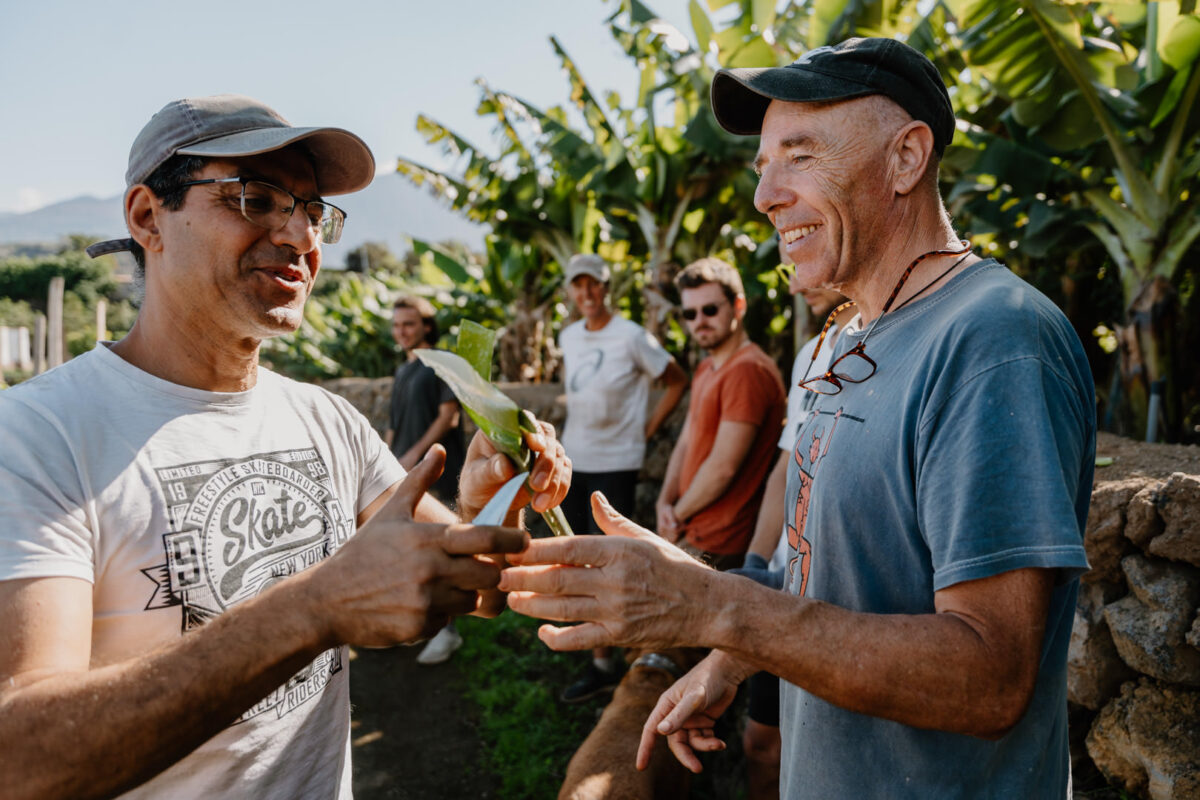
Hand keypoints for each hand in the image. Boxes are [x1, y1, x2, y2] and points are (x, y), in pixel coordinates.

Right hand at [308, 448, 527, 647]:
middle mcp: (430, 570)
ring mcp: (426, 601)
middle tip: (481, 567)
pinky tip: (418, 604)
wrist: (327, 599)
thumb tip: (439, 449)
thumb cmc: (363, 552)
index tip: (525, 540)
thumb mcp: (390, 514)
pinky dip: (441, 615)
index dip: (512, 539)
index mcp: (428, 539)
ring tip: (442, 585)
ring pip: (471, 600)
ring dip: (465, 594)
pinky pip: (448, 621)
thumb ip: (419, 481)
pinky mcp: (419, 628)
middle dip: (490, 571)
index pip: (486, 538)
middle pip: (489, 573)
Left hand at [459, 418, 570, 519]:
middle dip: (546, 462)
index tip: (536, 446)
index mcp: (504, 429)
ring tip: (538, 505)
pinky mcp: (553, 467)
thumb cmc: (478, 483)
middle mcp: (526, 435)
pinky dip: (560, 489)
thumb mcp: (476, 479)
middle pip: (547, 437)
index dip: (532, 430)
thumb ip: (489, 471)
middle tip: (537, 485)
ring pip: (559, 457)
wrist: (489, 501)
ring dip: (554, 481)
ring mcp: (542, 451)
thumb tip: (504, 464)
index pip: (523, 420)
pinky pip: (565, 474)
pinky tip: (546, 504)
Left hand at [500, 491, 710, 650]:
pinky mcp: (620, 636)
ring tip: (510, 597)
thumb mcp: (646, 538)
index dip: (534, 549)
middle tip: (498, 573)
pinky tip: (541, 632)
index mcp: (619, 550)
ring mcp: (617, 610)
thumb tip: (593, 498)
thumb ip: (613, 521)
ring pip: (561, 608)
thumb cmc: (676, 567)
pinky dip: (555, 638)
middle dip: (521, 576)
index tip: (512, 547)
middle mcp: (615, 580)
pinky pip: (579, 640)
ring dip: (530, 604)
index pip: (567, 547)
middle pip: (556, 578)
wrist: (709, 606)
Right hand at [637, 651, 747, 773]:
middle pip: (675, 742)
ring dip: (704, 746)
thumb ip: (679, 715)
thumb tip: (660, 731)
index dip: (645, 748)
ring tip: (718, 744)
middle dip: (686, 756)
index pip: (651, 730)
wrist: (729, 671)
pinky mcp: (703, 721)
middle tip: (697, 768)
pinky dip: (711, 743)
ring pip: (691, 742)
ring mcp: (690, 719)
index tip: (641, 767)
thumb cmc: (708, 678)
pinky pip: (703, 739)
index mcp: (666, 706)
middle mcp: (676, 714)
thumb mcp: (694, 697)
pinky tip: (721, 742)